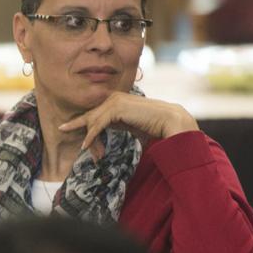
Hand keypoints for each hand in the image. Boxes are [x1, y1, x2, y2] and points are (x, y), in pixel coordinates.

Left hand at [58, 92, 197, 157]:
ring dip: (91, 140)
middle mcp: (113, 98)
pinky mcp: (116, 108)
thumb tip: (104, 134)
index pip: (95, 114)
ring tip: (92, 154)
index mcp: (116, 100)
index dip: (88, 129)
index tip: (82, 141)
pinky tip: (86, 146)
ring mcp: (114, 101)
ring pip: (92, 122)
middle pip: (91, 118)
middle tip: (82, 150)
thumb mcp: (129, 125)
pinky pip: (97, 124)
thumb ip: (117, 125)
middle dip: (87, 136)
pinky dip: (91, 136)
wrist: (170, 121)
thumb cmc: (153, 126)